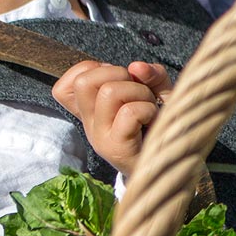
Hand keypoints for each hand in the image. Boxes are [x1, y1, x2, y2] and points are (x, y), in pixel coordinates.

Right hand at [52, 60, 171, 177]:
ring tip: (149, 108)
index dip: (92, 70)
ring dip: (140, 92)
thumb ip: (151, 76)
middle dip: (118, 74)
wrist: (171, 169)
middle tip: (136, 92)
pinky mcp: (116, 148)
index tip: (117, 81)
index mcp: (91, 112)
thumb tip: (137, 66)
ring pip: (109, 92)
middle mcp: (89, 124)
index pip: (64, 86)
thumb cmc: (162, 128)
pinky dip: (148, 109)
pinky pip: (129, 112)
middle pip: (84, 81)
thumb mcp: (158, 94)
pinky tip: (153, 121)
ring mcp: (100, 137)